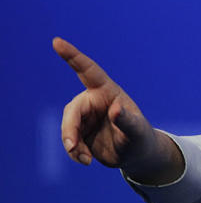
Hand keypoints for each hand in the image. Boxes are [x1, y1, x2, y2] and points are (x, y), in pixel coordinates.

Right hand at [53, 37, 183, 183]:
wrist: (136, 155)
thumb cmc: (141, 139)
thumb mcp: (138, 131)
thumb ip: (127, 120)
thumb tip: (115, 109)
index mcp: (107, 92)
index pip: (88, 70)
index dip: (72, 56)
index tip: (57, 41)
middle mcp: (93, 100)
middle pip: (73, 110)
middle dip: (70, 129)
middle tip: (73, 148)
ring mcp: (85, 116)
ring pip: (68, 127)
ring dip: (73, 144)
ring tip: (86, 159)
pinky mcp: (79, 131)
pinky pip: (69, 140)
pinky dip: (74, 152)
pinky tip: (86, 161)